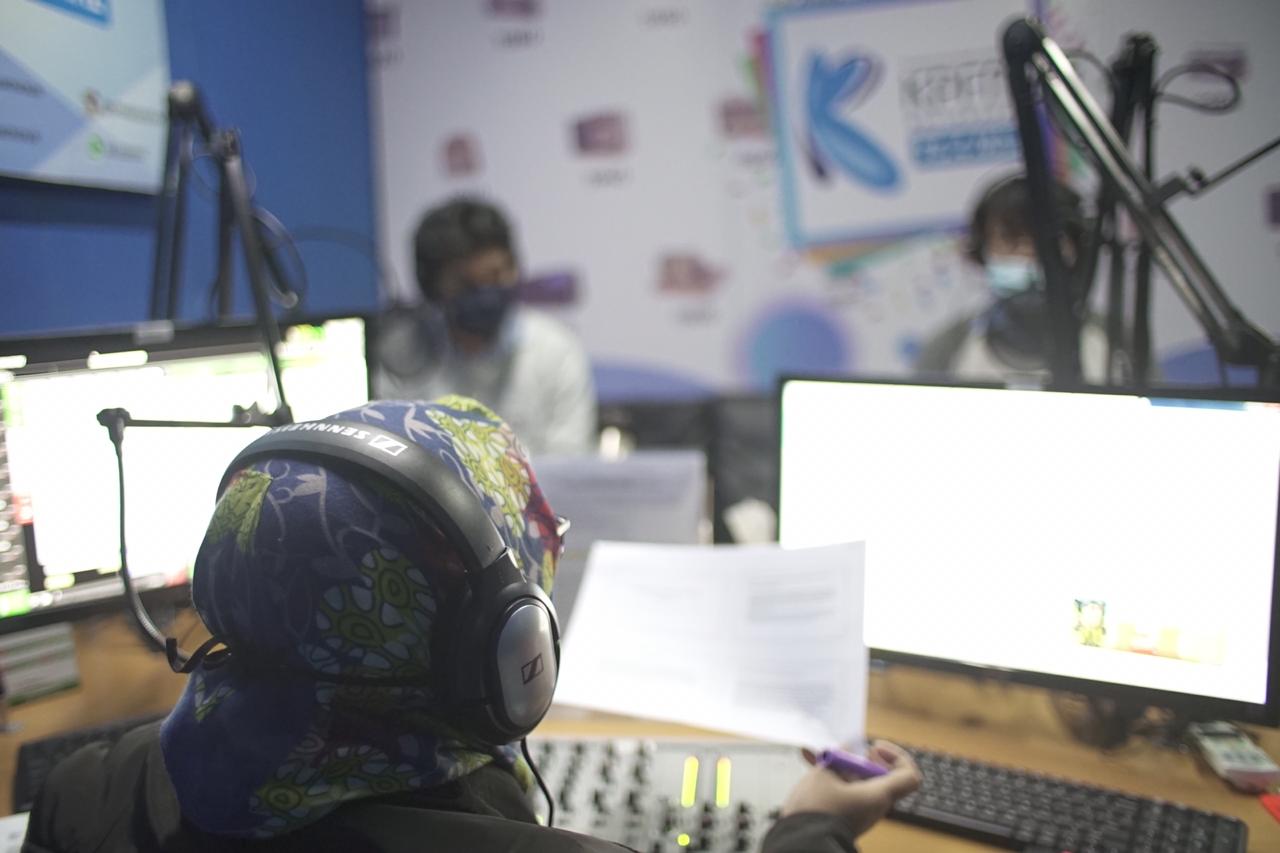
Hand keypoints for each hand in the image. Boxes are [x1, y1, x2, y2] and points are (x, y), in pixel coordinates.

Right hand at [780, 740, 920, 837]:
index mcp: (878, 795)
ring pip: (862, 785)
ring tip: (821, 760)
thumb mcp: (824, 773)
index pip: (909, 776)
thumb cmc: (817, 807)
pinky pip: (850, 794)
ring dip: (845, 770)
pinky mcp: (849, 819)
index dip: (897, 757)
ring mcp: (862, 814)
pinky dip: (837, 781)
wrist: (802, 842)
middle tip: (845, 754)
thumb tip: (847, 747)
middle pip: (881, 777)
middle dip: (862, 761)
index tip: (873, 749)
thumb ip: (838, 757)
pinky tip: (816, 771)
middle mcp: (876, 806)